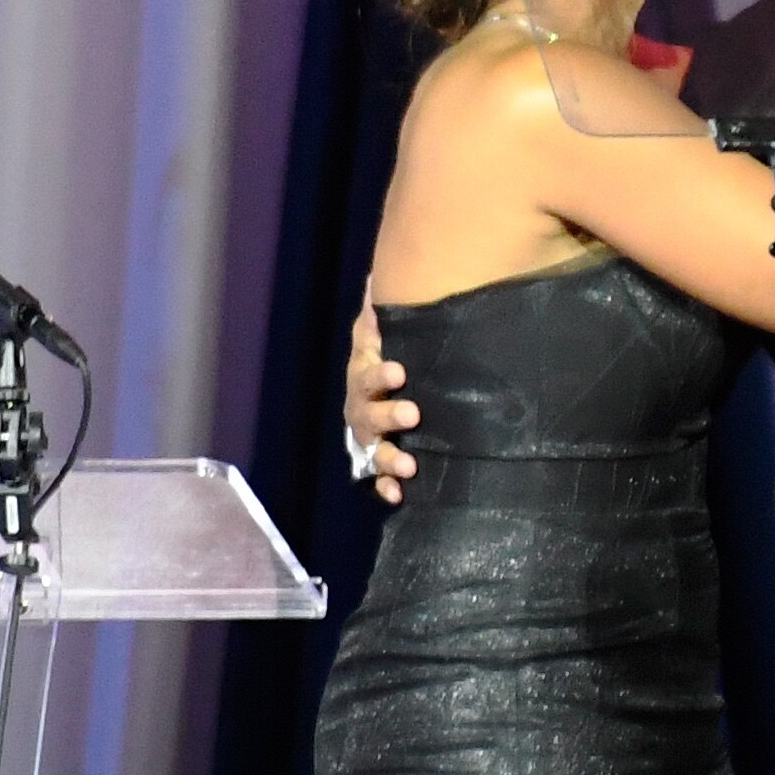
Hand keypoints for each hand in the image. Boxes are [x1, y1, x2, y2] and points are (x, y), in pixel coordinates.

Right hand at [347, 299, 419, 498]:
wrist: (392, 384)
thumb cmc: (393, 351)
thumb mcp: (385, 330)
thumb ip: (383, 312)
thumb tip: (378, 277)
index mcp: (364, 374)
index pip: (366, 373)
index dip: (379, 374)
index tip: (399, 371)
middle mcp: (362, 407)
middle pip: (366, 414)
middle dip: (388, 415)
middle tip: (413, 413)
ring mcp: (370, 436)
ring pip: (372, 450)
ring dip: (389, 457)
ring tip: (410, 463)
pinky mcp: (381, 461)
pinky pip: (379, 478)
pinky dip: (388, 488)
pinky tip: (400, 496)